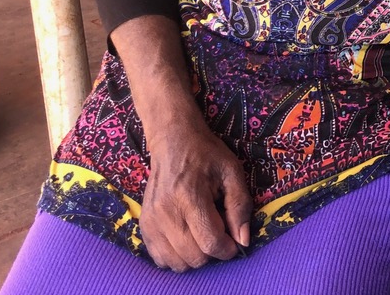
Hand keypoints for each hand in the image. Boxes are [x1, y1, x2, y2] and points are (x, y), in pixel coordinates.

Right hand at [107, 15, 254, 272]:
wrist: (168, 128)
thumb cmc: (208, 146)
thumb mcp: (234, 166)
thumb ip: (243, 202)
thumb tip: (247, 238)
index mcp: (191, 192)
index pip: (212, 241)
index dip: (229, 246)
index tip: (237, 238)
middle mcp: (166, 206)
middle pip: (192, 257)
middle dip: (213, 252)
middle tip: (223, 233)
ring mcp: (150, 214)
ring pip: (173, 260)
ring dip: (193, 255)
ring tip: (207, 234)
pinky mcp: (142, 218)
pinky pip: (156, 254)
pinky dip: (172, 254)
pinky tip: (186, 236)